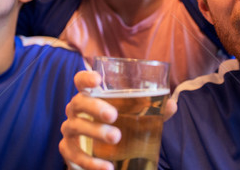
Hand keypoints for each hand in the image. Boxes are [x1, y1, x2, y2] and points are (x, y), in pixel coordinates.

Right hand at [59, 71, 177, 169]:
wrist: (98, 156)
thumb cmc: (117, 127)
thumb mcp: (134, 118)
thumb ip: (152, 110)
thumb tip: (172, 104)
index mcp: (90, 96)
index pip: (81, 81)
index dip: (86, 78)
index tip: (97, 80)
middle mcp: (75, 110)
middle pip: (78, 102)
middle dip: (95, 107)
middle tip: (113, 115)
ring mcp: (69, 130)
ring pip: (76, 127)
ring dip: (95, 132)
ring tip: (115, 138)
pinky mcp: (68, 150)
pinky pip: (75, 154)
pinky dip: (91, 162)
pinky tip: (107, 167)